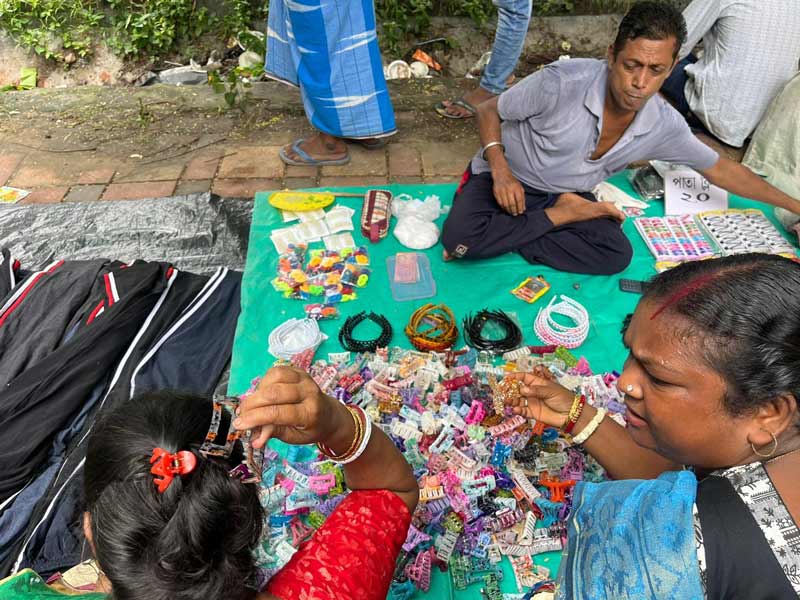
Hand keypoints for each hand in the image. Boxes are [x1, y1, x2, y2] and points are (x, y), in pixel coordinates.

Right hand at [234, 366, 348, 448]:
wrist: (329, 415)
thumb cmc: (310, 428)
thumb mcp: (294, 437)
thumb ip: (274, 433)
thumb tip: (254, 439)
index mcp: (310, 413)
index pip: (278, 413)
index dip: (255, 418)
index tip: (239, 424)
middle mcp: (309, 392)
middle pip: (274, 393)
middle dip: (252, 404)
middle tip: (240, 414)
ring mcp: (305, 378)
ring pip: (274, 377)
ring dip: (258, 391)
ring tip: (253, 404)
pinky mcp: (299, 370)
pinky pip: (276, 371)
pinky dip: (265, 381)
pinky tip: (262, 393)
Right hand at [493, 168, 525, 215]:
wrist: (501, 175)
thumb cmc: (512, 182)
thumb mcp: (519, 187)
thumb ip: (522, 197)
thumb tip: (523, 208)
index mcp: (516, 187)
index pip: (519, 200)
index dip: (520, 207)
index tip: (520, 212)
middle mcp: (509, 189)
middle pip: (512, 203)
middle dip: (514, 210)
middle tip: (515, 214)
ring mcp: (502, 191)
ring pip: (505, 204)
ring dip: (508, 210)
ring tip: (511, 213)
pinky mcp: (496, 193)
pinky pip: (500, 203)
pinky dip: (503, 207)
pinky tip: (505, 209)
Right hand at [504, 368, 574, 428]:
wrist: (571, 414)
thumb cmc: (564, 398)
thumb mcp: (550, 391)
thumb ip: (536, 390)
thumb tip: (522, 390)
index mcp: (538, 383)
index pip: (524, 377)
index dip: (515, 377)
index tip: (506, 377)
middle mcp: (533, 392)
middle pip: (518, 389)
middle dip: (509, 390)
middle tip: (501, 391)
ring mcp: (533, 402)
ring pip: (518, 400)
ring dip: (511, 400)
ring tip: (506, 401)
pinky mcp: (533, 413)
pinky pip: (523, 411)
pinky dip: (518, 410)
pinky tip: (515, 409)